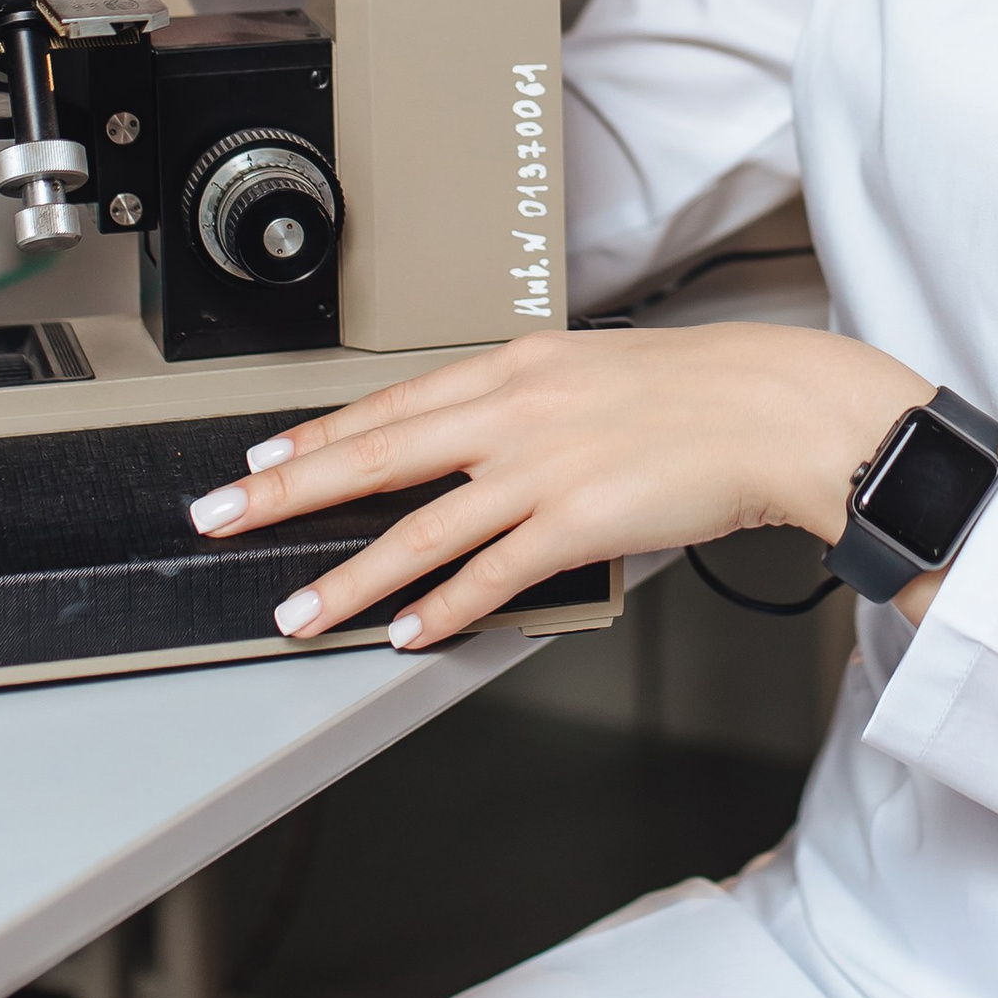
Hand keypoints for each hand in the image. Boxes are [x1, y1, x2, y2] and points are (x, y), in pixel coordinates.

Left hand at [182, 324, 939, 647]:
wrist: (778, 408)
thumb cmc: (702, 392)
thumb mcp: (595, 374)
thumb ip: (531, 406)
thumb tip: (480, 442)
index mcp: (516, 366)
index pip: (391, 405)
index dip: (316, 437)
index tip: (260, 460)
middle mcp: (516, 411)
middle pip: (375, 456)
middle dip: (286, 493)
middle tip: (220, 516)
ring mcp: (544, 467)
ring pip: (419, 529)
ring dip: (350, 576)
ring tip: (297, 610)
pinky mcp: (580, 521)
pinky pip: (492, 574)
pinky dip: (442, 607)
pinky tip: (405, 631)